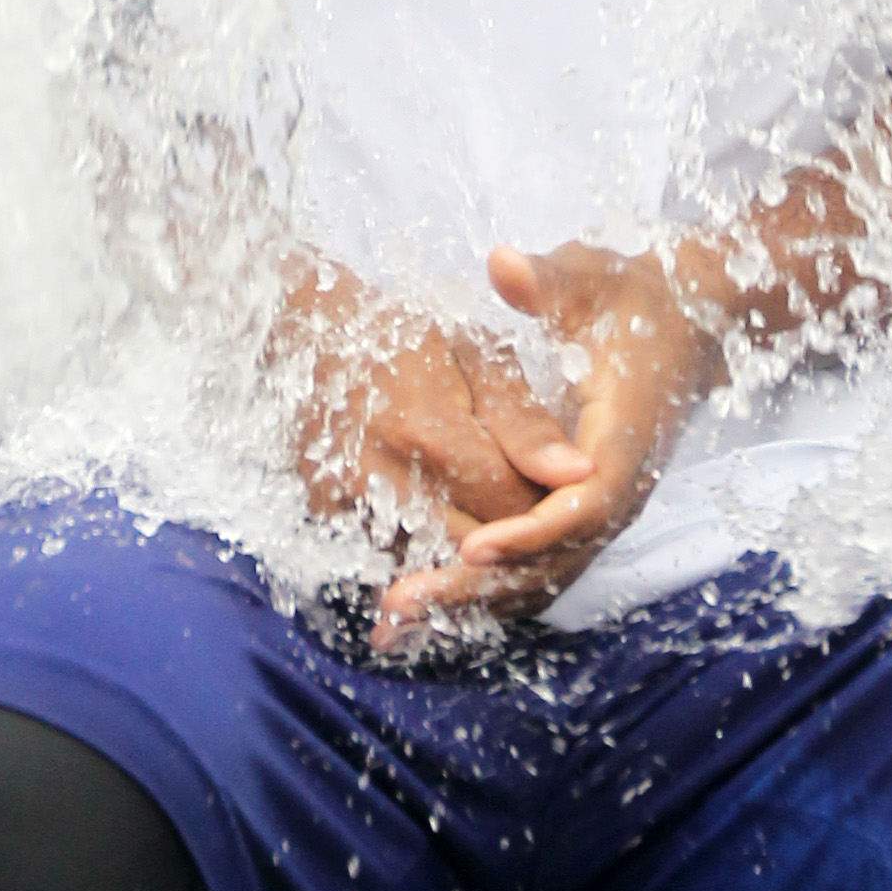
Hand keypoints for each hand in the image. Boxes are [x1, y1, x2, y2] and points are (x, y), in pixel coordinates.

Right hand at [280, 259, 591, 555]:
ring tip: (485, 509)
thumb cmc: (407, 338)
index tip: (557, 488)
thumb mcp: (475, 360)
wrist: (312, 330)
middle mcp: (383, 477)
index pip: (509, 503)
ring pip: (430, 560)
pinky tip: (441, 516)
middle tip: (526, 503)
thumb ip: (525, 423)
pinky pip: (390, 555)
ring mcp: (347, 502)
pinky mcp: (325, 515)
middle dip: (509, 534)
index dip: (543, 503)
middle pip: (472, 543)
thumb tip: (579, 474)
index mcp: (429, 431)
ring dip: (466, 548)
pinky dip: (422, 549)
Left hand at [373, 243, 718, 645]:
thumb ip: (546, 279)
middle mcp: (623, 481)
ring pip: (551, 571)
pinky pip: (547, 563)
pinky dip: (494, 586)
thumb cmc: (634, 296)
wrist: (691, 319)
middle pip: (560, 558)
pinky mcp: (591, 508)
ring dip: (479, 598)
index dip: (532, 530)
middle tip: (404, 603)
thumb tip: (505, 265)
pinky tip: (435, 597)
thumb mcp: (591, 277)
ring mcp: (609, 501)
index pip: (586, 501)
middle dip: (483, 585)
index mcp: (625, 431)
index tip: (472, 546)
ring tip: (401, 618)